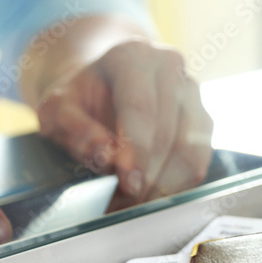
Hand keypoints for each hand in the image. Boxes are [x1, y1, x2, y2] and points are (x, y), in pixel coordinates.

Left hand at [33, 39, 212, 201]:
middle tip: (124, 206)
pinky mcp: (203, 119)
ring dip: (166, 186)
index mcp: (132, 56)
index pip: (141, 107)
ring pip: (192, 149)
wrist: (102, 84)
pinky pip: (200, 160)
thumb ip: (75, 128)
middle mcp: (169, 67)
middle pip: (169, 132)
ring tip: (136, 205)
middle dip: (149, 177)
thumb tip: (105, 155)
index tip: (129, 184)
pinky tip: (153, 195)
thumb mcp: (58, 108)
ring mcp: (192, 92)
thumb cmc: (79, 98)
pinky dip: (179, 184)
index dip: (137, 150)